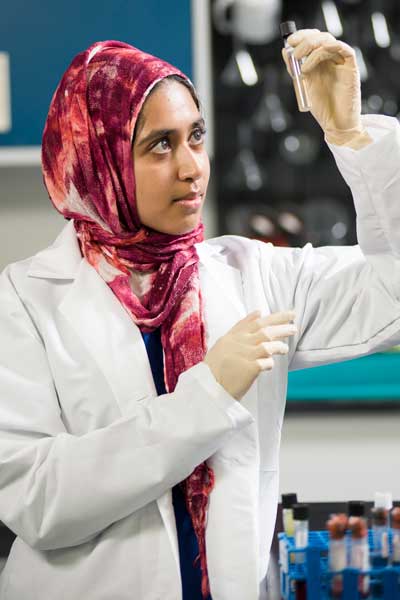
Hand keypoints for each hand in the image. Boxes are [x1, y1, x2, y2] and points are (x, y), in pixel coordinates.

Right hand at [204, 310, 296, 400]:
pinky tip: (270, 365)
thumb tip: (257, 313)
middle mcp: (240, 343)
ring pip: (268, 345)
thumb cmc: (214, 367)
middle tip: (294, 326)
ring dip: (279, 346)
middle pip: (265, 331)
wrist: (207, 386)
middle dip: (282, 327)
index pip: (256, 322)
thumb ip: (239, 328)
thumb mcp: (223, 342)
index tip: (287, 315)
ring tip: (286, 348)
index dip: (273, 318)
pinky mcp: (249, 369)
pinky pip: (266, 363)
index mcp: (233, 337)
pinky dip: (270, 363)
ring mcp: (245, 355)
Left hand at [282, 29, 369, 146]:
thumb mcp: (303, 84)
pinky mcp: (351, 66)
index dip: (302, 36)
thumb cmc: (322, 107)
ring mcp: (342, 61)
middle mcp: (332, 59)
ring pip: (328, 40)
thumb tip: (285, 51)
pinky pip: (340, 48)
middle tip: (293, 50)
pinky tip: (308, 67)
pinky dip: (321, 53)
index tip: (289, 41)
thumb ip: (295, 68)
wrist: (335, 124)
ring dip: (311, 47)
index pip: (314, 39)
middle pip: (321, 36)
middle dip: (305, 39)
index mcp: (321, 61)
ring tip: (299, 64)